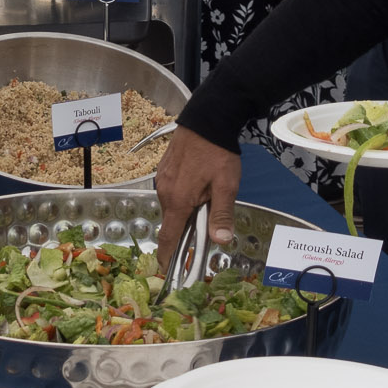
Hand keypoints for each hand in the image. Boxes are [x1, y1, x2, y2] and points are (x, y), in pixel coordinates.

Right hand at [154, 126, 242, 266]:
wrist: (206, 119)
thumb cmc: (217, 152)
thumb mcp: (226, 186)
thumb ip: (221, 214)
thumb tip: (220, 241)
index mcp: (178, 200)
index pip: (169, 237)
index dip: (168, 255)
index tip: (167, 269)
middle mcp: (164, 192)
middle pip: (173, 221)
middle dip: (187, 225)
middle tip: (208, 218)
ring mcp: (161, 179)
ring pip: (173, 205)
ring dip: (186, 208)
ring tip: (207, 194)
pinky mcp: (163, 169)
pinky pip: (170, 190)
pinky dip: (182, 194)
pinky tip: (197, 183)